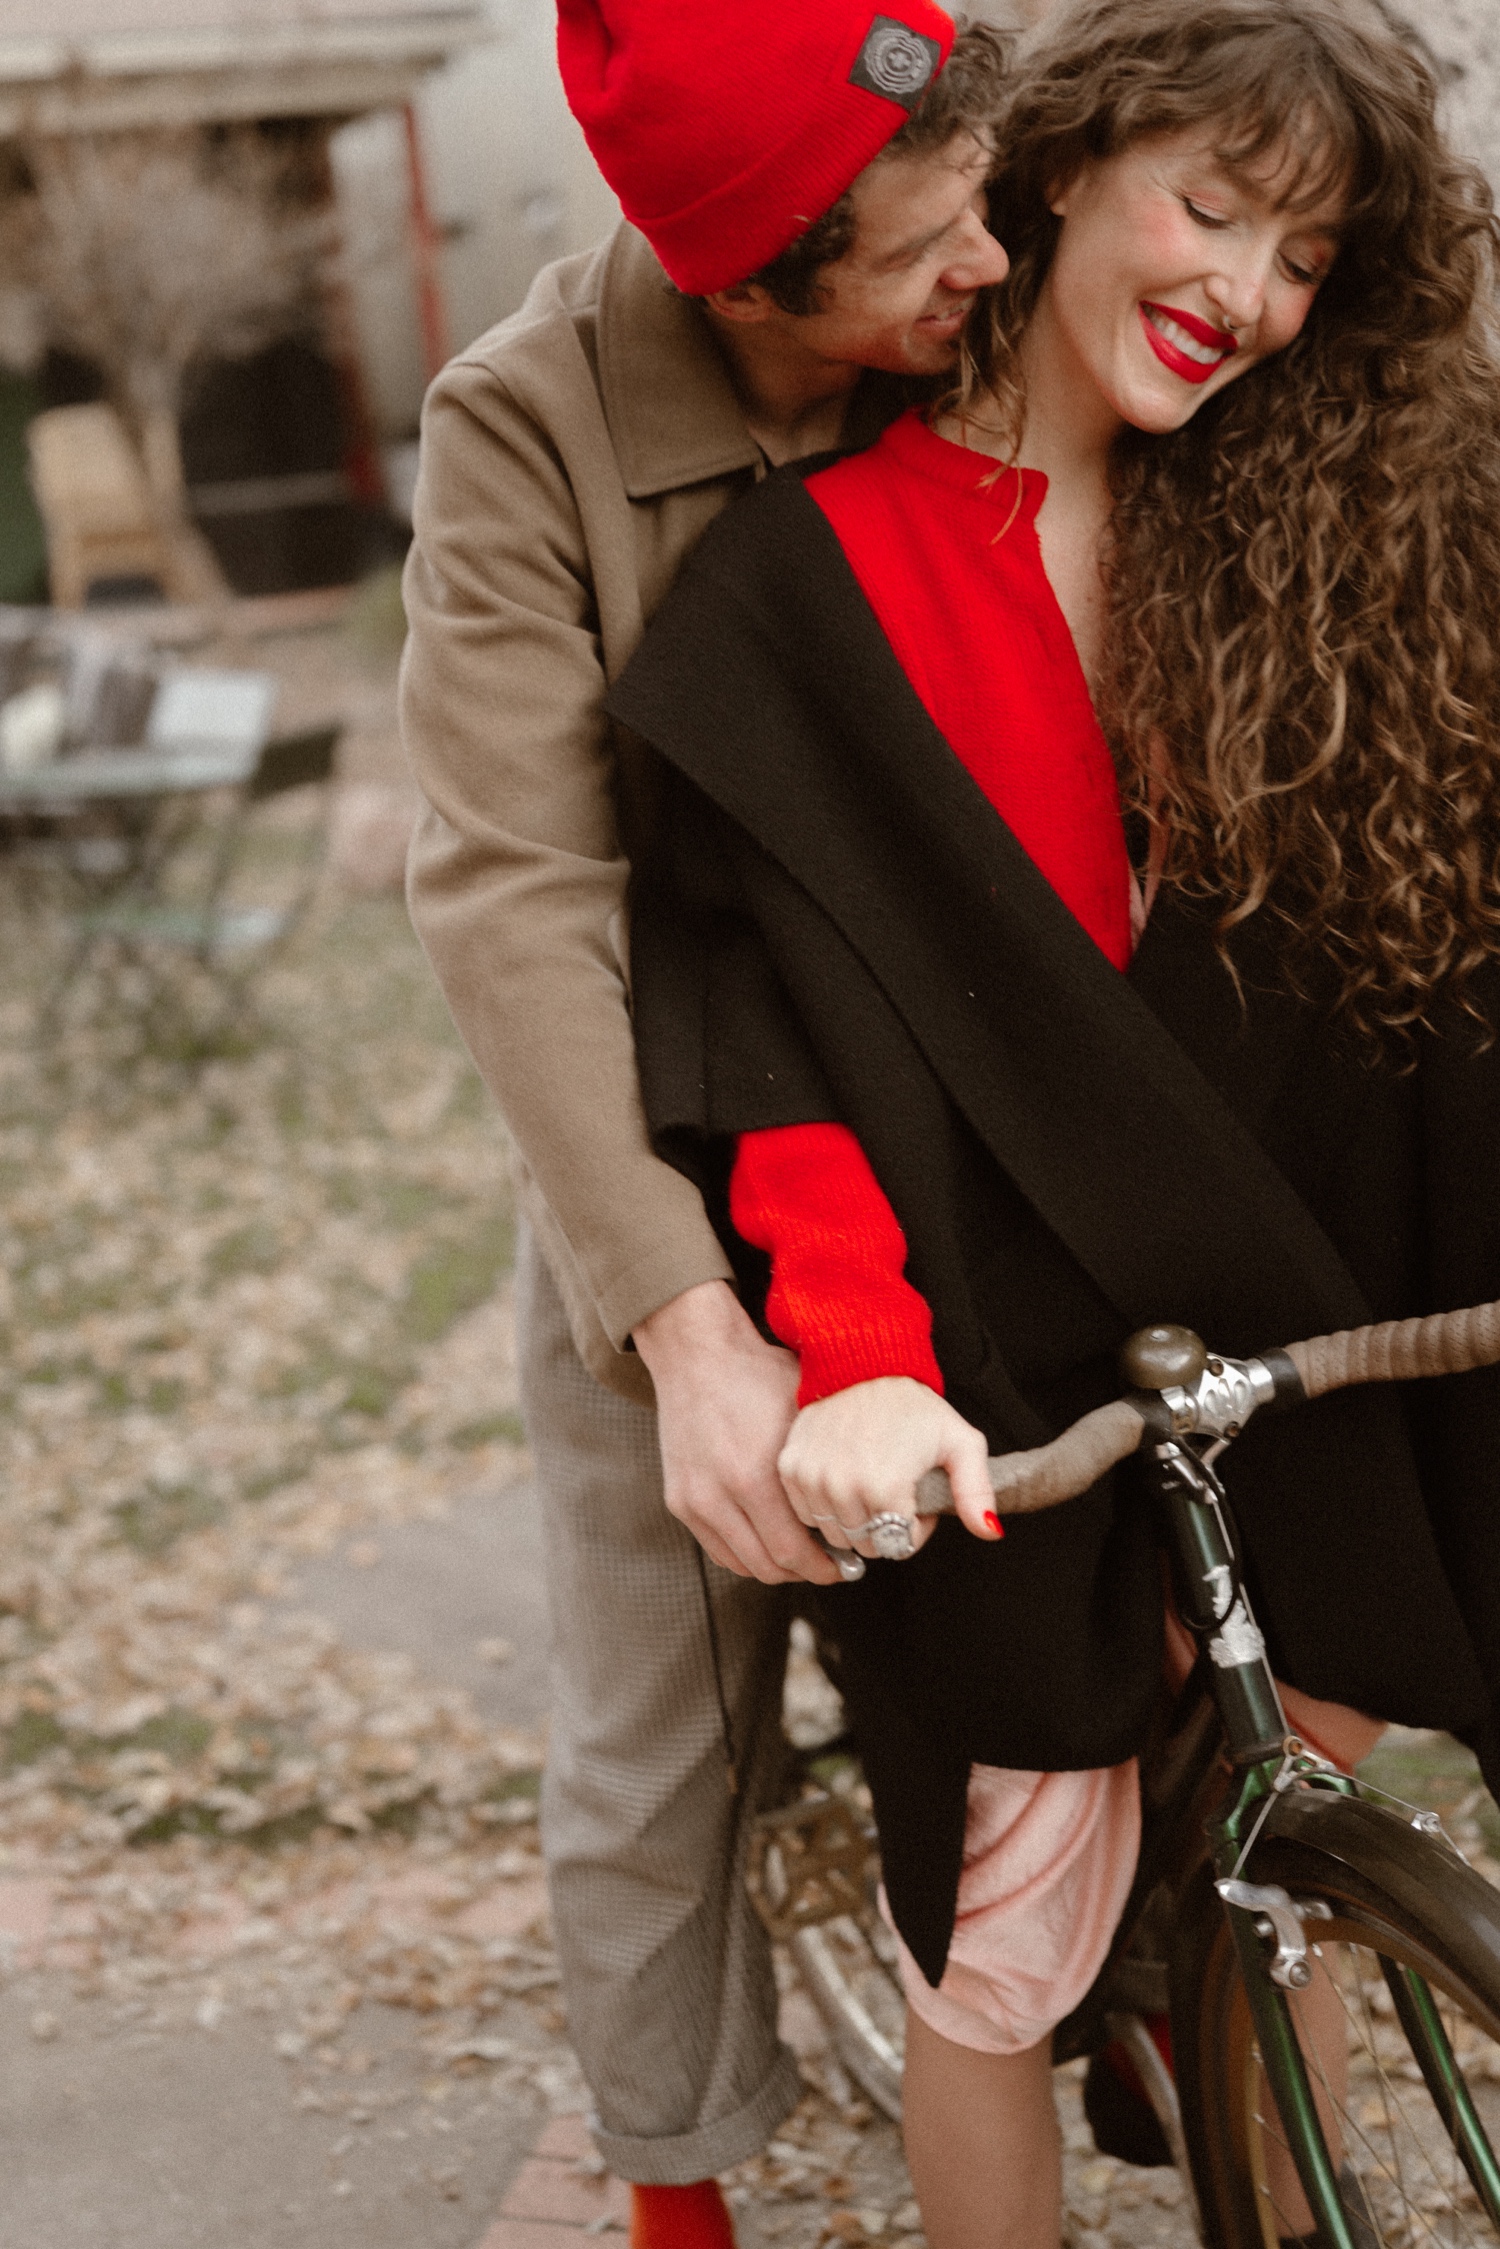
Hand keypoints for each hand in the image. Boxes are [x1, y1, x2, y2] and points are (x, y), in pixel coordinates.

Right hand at [633, 1281, 840, 1585]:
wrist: (698, 1355)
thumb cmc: (761, 1376)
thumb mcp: (806, 1412)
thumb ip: (830, 1462)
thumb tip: (871, 1502)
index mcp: (756, 1476)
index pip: (796, 1552)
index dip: (828, 1567)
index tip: (850, 1564)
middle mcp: (720, 1496)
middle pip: (771, 1566)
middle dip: (807, 1572)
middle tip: (834, 1566)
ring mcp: (695, 1501)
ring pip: (742, 1564)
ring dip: (777, 1568)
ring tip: (805, 1557)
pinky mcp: (679, 1500)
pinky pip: (717, 1549)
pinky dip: (746, 1555)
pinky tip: (771, 1542)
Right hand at [777, 1377, 1000, 1556]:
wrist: (863, 1364)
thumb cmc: (915, 1405)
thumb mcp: (961, 1443)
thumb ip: (977, 1493)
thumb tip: (991, 1533)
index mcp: (886, 1488)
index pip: (901, 1545)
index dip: (915, 1526)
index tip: (916, 1495)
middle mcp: (843, 1488)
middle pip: (868, 1545)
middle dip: (885, 1525)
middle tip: (894, 1488)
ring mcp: (812, 1479)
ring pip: (836, 1535)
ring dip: (855, 1518)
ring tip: (869, 1481)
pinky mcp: (791, 1469)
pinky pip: (808, 1515)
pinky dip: (826, 1506)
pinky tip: (843, 1478)